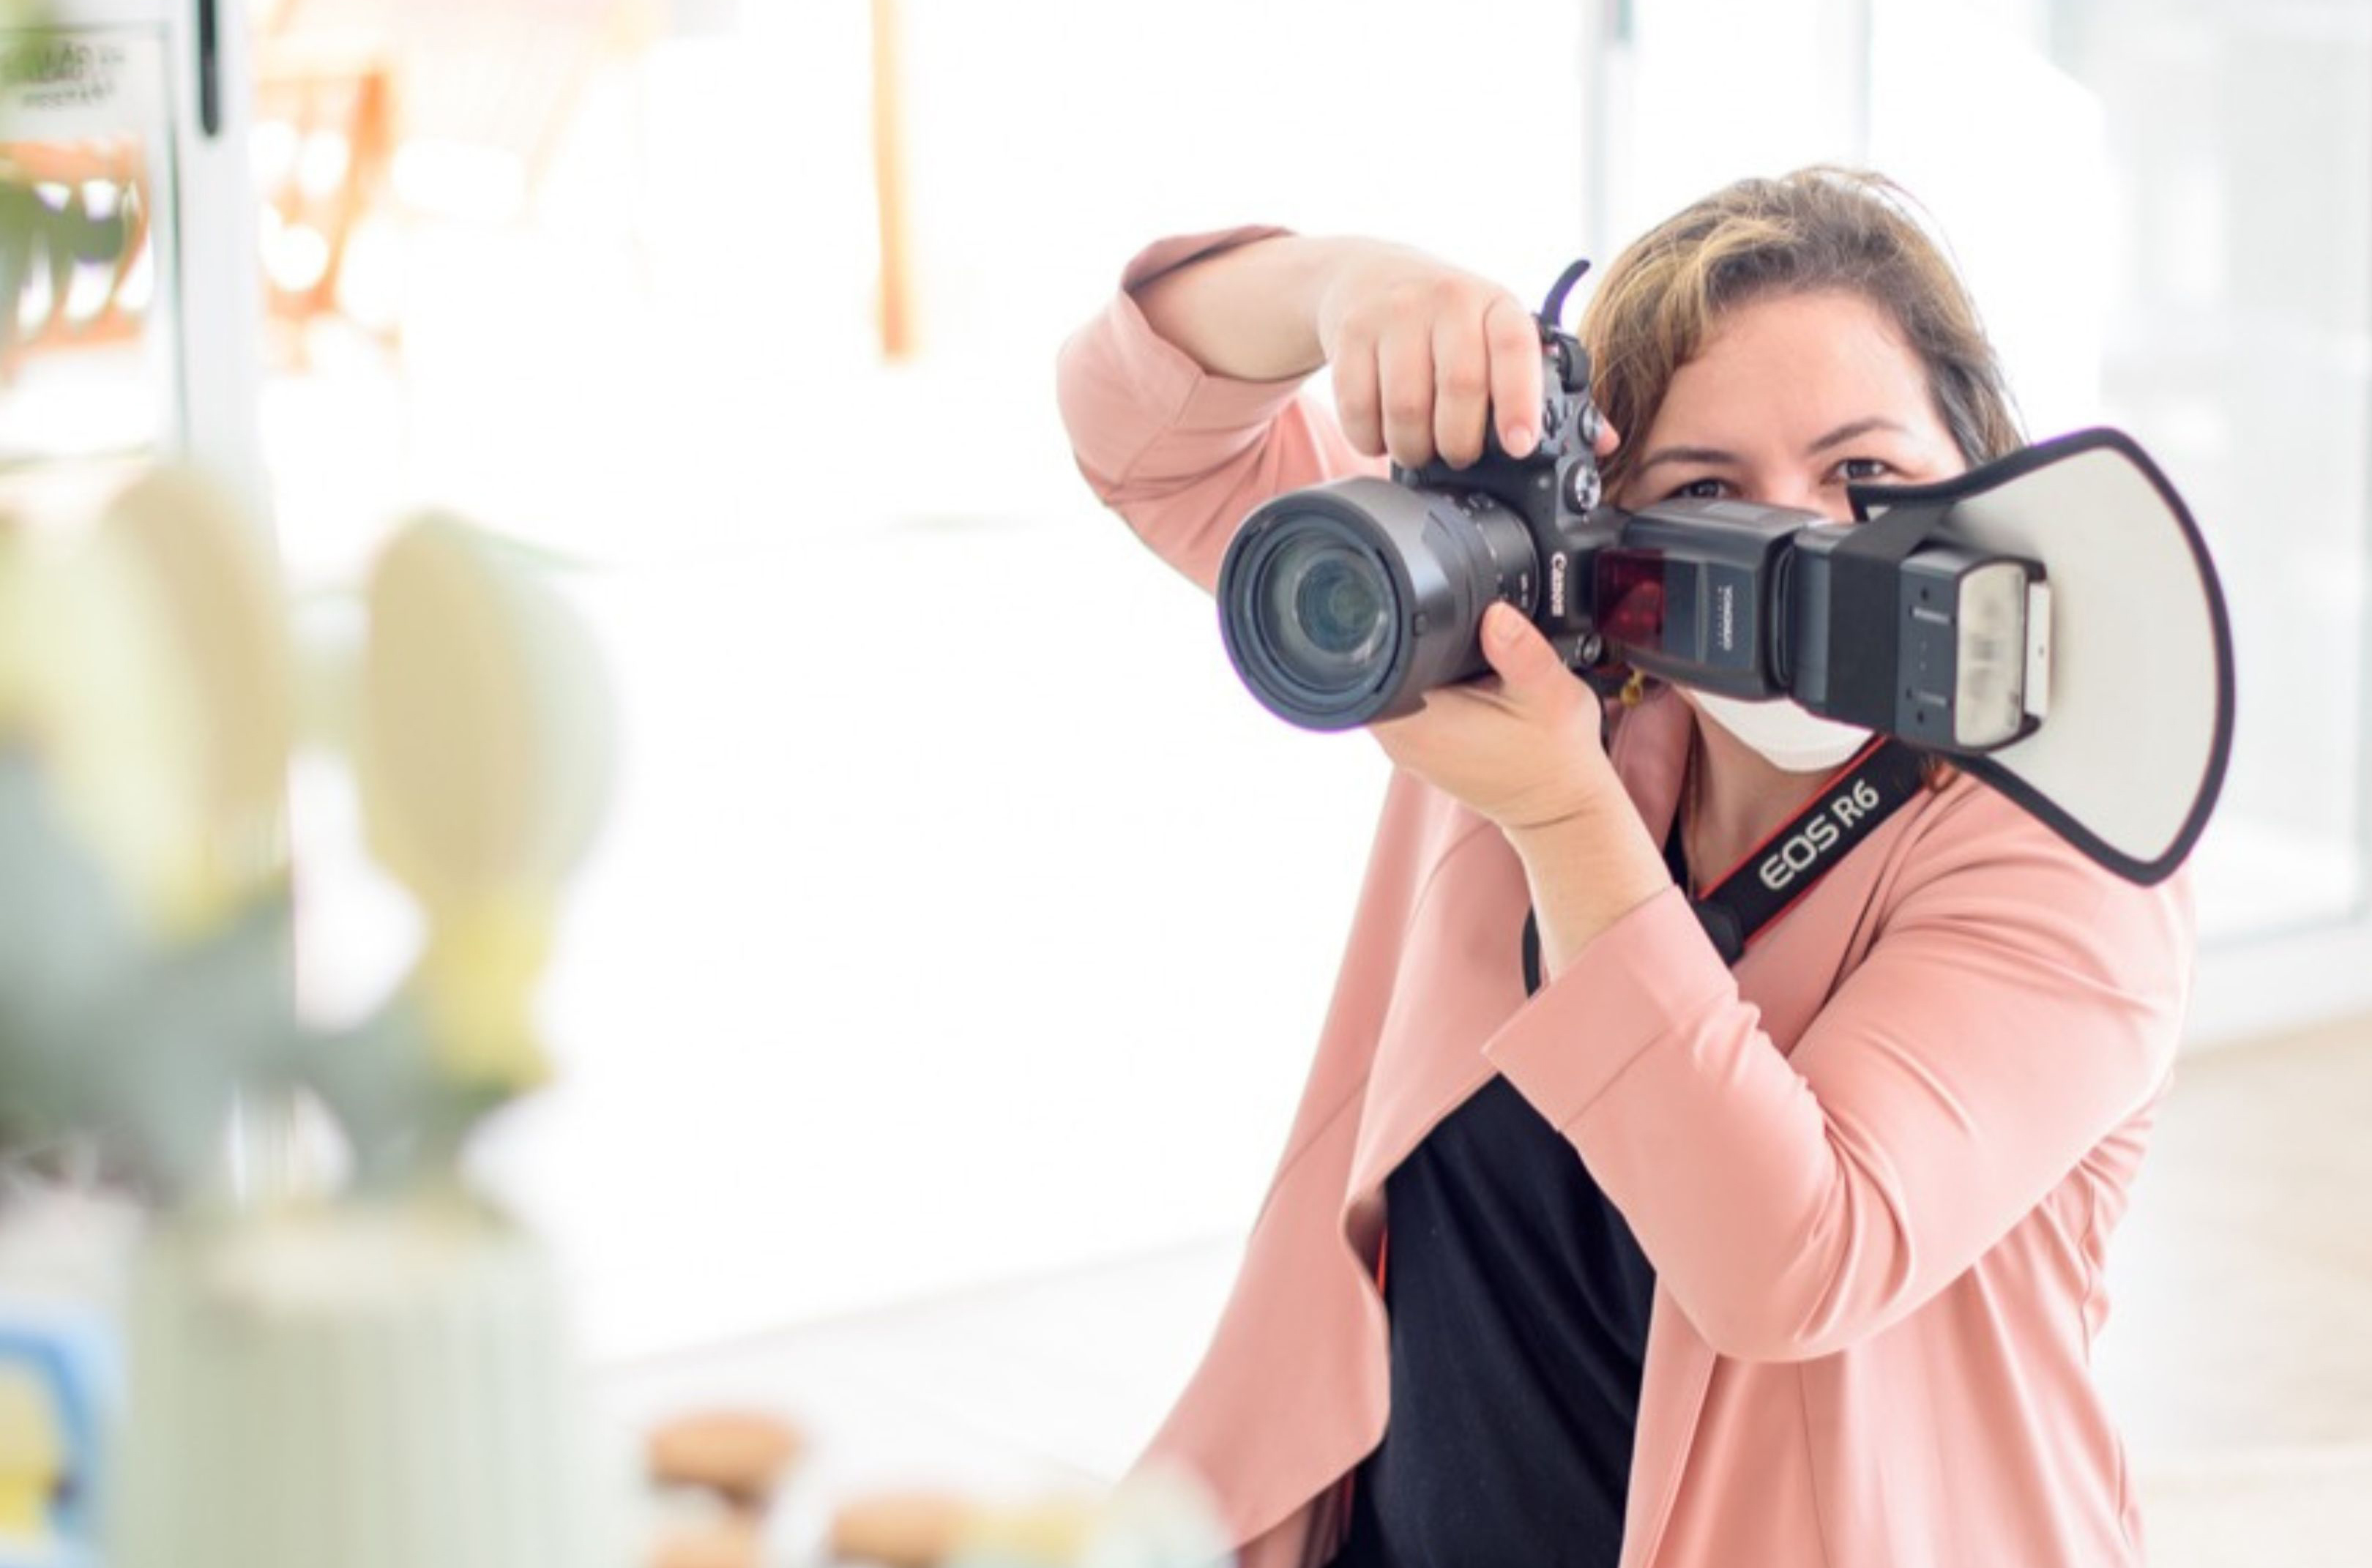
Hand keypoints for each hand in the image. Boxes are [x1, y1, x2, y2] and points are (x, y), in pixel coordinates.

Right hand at [1313, 249, 1550, 468]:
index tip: (1518, 444)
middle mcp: (1447, 298)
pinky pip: (1358, 409)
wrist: (1370, 276)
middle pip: (1460, 387)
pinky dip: (1369, 439)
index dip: (1520, 402)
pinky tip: (1380, 434)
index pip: (1515, 347)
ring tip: (1416, 449)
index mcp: (1494, 303)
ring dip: (1412, 448)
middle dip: (1459, 442)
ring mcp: (1394, 312)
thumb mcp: (1485, 329)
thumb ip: (1505, 374)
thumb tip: (1518, 444)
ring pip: (1406, 408)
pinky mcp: (1351, 333)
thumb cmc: (1440, 321)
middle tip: (1457, 455)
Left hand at [1368, 602, 1626, 834]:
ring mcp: (1406, 748)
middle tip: (1459, 636)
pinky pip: (1407, 704)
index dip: (1394, 623)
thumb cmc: (1556, 760)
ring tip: (1466, 662)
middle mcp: (1401, 739)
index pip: (1376, 658)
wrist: (1561, 811)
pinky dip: (1429, 687)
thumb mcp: (1551, 695)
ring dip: (1418, 663)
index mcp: (1419, 722)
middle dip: (1409, 638)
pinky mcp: (1419, 750)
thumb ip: (1522, 651)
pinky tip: (1464, 683)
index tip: (1426, 608)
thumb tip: (1495, 613)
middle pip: (1377, 666)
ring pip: (1392, 683)